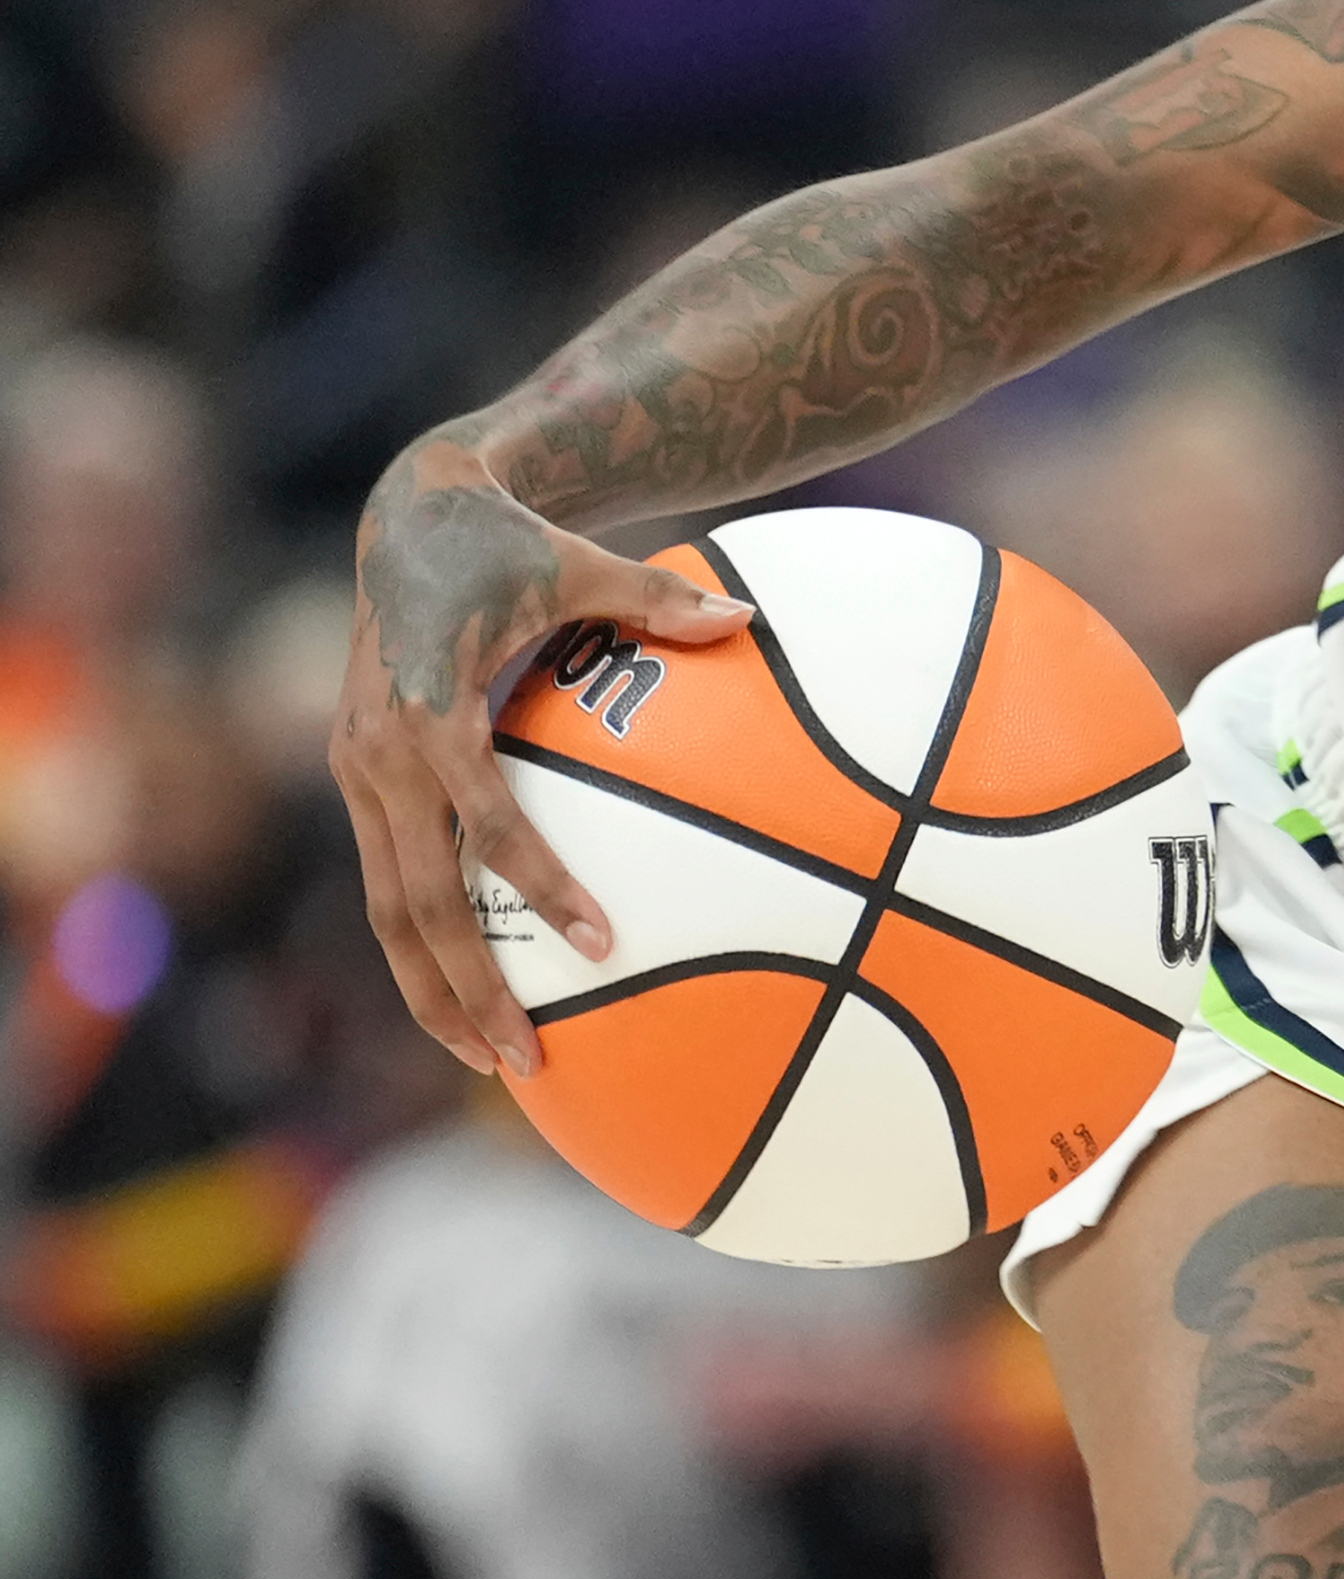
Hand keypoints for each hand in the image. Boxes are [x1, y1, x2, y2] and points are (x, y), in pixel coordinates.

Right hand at [334, 436, 751, 1076]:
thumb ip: (660, 598)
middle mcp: (379, 755)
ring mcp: (357, 773)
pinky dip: (424, 943)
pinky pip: (390, 881)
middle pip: (417, 902)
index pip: (488, 820)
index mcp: (431, 709)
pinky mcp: (357, 779)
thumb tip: (750, 619)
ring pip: (387, 912)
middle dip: (466, 988)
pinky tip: (474, 994)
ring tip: (495, 1060)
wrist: (411, 517)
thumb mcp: (583, 560)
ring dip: (433, 990)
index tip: (603, 942)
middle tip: (527, 1061)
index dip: (540, 885)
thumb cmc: (509, 541)